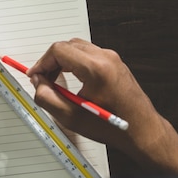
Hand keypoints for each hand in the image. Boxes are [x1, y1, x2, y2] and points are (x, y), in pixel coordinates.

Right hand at [27, 39, 177, 177]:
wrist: (142, 131)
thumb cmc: (112, 127)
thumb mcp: (71, 117)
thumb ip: (46, 97)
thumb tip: (37, 82)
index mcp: (95, 68)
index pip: (58, 51)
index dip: (42, 63)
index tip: (35, 76)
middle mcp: (105, 58)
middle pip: (67, 46)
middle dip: (51, 60)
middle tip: (44, 79)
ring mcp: (112, 58)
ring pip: (77, 47)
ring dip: (63, 60)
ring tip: (56, 80)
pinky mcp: (115, 63)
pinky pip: (88, 53)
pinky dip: (75, 62)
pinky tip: (71, 79)